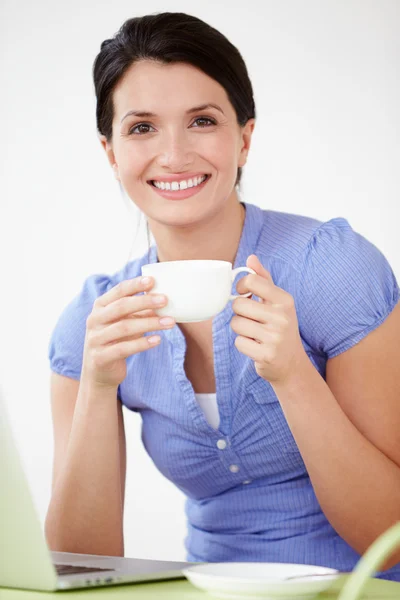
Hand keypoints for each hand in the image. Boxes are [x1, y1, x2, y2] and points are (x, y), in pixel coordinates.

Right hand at [82, 276, 174, 388]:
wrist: (99, 374)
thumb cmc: (116, 342)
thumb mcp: (127, 323)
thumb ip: (140, 311)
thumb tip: (164, 298)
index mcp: (100, 307)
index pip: (118, 291)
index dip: (135, 285)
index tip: (153, 281)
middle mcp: (94, 320)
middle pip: (121, 307)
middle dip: (144, 302)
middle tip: (165, 300)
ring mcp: (95, 339)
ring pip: (124, 327)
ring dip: (149, 323)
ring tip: (170, 322)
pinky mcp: (100, 357)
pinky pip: (123, 348)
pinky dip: (142, 343)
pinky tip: (157, 340)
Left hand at [231, 255, 306, 384]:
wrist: (292, 364)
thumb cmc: (281, 328)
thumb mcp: (278, 302)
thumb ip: (263, 279)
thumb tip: (251, 258)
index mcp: (285, 300)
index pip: (251, 281)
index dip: (240, 287)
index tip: (244, 295)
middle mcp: (282, 317)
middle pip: (238, 304)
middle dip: (239, 313)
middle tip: (252, 320)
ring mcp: (275, 337)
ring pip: (236, 324)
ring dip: (241, 330)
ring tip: (255, 334)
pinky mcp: (266, 355)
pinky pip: (238, 343)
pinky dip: (243, 345)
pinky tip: (256, 347)